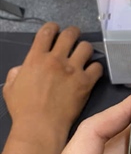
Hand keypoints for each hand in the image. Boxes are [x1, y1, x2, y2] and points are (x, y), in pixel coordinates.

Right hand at [3, 22, 102, 144]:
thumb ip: (17, 72)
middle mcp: (56, 59)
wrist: (40, 126)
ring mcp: (73, 70)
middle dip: (73, 33)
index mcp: (36, 58)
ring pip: (86, 47)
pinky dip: (95, 68)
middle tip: (74, 39)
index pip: (47, 31)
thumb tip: (24, 67)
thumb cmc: (23, 109)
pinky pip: (97, 67)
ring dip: (85, 49)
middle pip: (70, 34)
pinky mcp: (85, 82)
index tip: (56, 31)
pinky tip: (91, 73)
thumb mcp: (10, 87)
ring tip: (83, 56)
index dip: (53, 28)